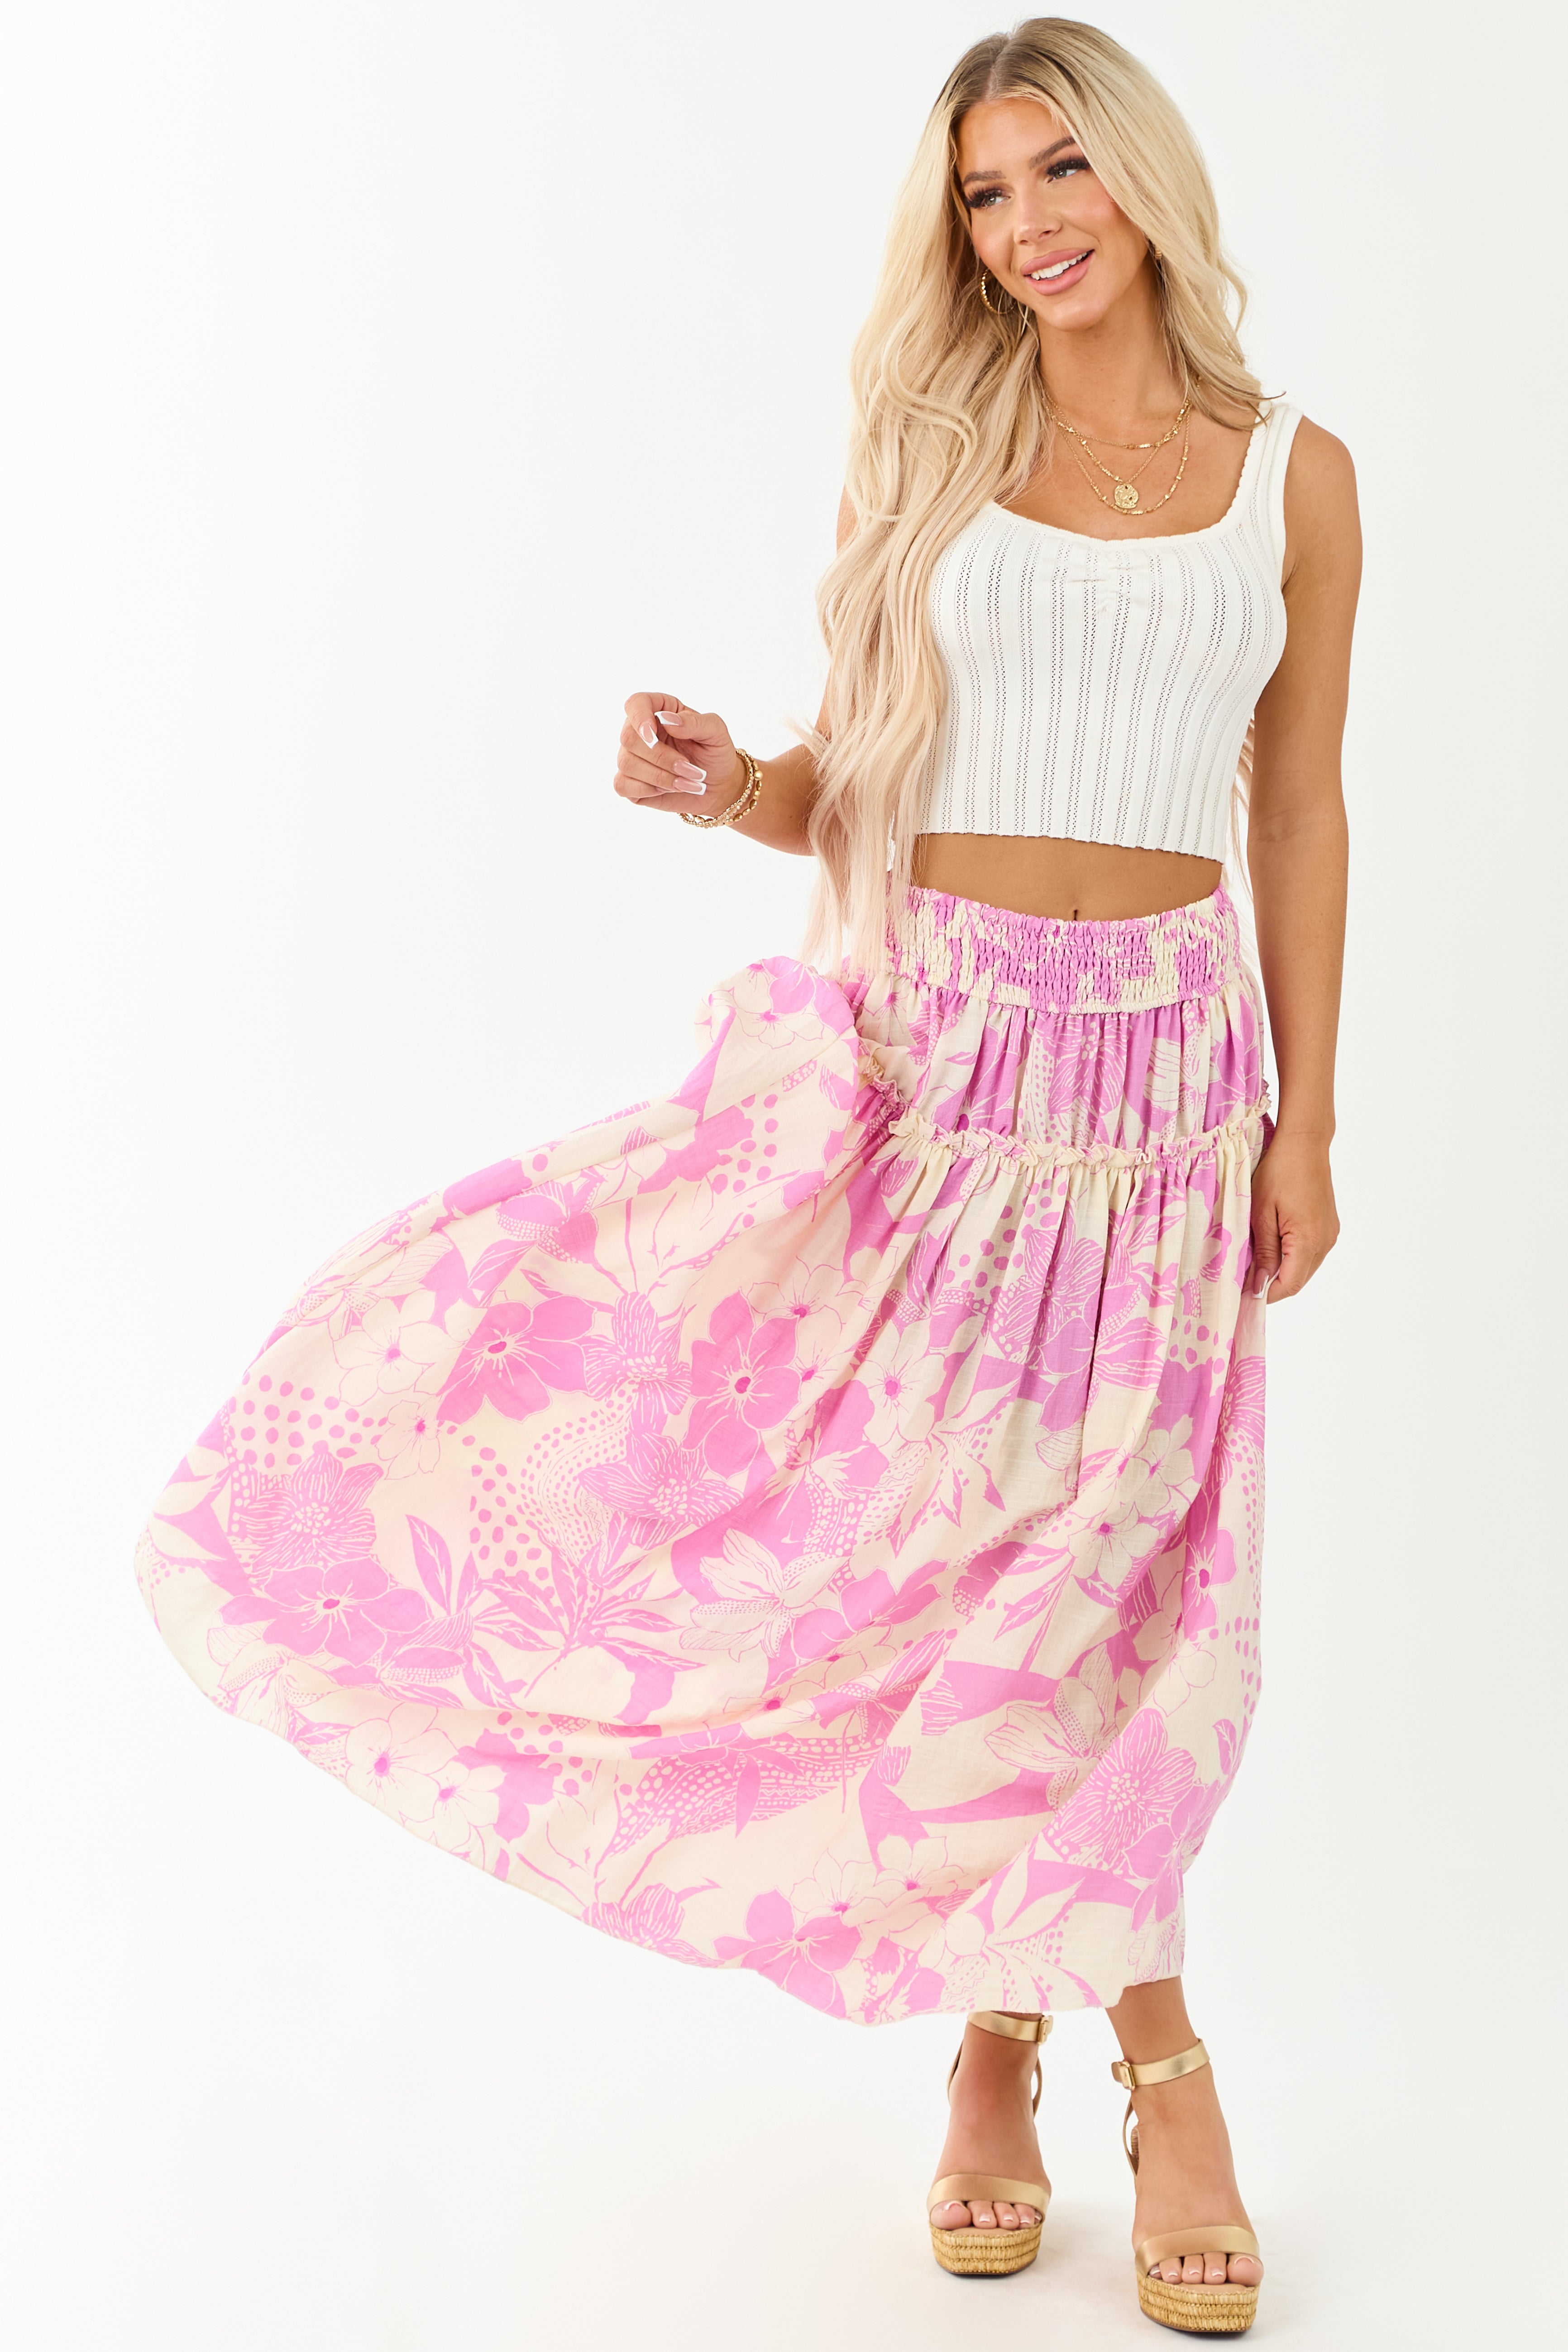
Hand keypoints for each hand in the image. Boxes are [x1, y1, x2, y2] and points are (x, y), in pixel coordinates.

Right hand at [616, 693, 743, 816]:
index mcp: (659, 711)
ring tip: (689, 783)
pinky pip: (622, 785)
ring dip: (661, 777)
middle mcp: (641, 732)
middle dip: (662, 758)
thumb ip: (694, 722)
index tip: (652, 735)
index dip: (639, 717)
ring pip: (627, 764)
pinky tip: (667, 790)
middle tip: (692, 770)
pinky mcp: (630, 782)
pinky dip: (646, 790)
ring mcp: (632, 757)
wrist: (718, 785)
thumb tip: (667, 720)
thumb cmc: (715, 753)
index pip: (635, 704)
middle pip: (629, 739)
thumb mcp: (716, 732)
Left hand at [1248, 1130, 1338, 1301]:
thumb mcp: (1260, 1213)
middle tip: (1244, 1278)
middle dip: (1271, 1284)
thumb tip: (1259, 1285)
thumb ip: (1262, 1252)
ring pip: (1304, 1268)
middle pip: (1298, 1280)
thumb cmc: (1278, 1172)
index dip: (1265, 1294)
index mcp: (1308, 1240)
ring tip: (1255, 1259)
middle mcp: (1325, 1241)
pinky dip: (1292, 1255)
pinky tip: (1272, 1243)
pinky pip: (1310, 1252)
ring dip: (1282, 1269)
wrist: (1304, 1144)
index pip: (1288, 1285)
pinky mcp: (1329, 1226)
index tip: (1243, 1295)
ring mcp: (1330, 1234)